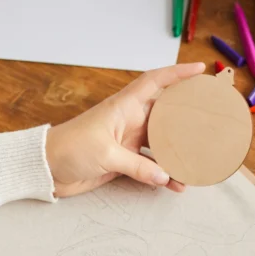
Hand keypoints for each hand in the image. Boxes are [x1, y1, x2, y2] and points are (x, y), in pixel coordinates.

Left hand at [45, 62, 204, 196]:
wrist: (44, 168)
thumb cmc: (68, 149)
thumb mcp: (105, 154)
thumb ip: (137, 165)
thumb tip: (165, 176)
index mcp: (124, 107)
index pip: (154, 82)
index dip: (177, 73)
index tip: (199, 70)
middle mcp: (130, 120)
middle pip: (166, 113)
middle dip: (187, 113)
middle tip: (210, 117)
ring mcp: (128, 141)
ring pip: (162, 142)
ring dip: (178, 151)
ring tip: (198, 158)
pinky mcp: (124, 160)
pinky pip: (151, 165)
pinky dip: (163, 174)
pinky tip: (176, 184)